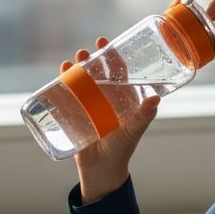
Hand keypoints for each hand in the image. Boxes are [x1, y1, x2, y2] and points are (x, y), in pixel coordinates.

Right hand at [61, 37, 160, 204]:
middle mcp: (105, 98)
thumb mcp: (132, 131)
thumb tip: (156, 100)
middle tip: (84, 52)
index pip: (118, 71)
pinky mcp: (74, 115)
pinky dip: (62, 85)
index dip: (112, 55)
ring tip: (69, 63)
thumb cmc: (121, 150)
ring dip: (74, 69)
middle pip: (97, 72)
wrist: (101, 170)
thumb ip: (143, 117)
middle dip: (89, 59)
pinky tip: (59, 77)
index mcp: (122, 97)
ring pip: (80, 81)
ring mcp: (89, 106)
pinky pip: (67, 96)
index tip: (105, 43)